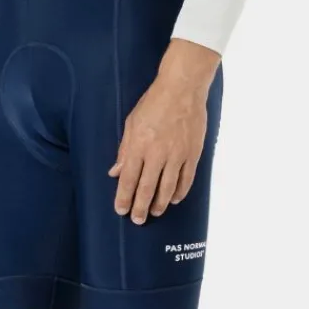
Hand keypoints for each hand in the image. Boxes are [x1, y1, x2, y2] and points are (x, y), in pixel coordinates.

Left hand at [109, 40, 219, 222]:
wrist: (182, 88)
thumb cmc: (154, 102)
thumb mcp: (132, 123)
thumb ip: (124, 149)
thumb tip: (115, 172)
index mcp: (139, 145)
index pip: (128, 179)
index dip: (124, 197)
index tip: (120, 210)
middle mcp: (157, 153)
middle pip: (147, 188)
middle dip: (140, 207)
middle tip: (137, 220)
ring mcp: (177, 154)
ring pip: (167, 187)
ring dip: (159, 203)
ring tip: (154, 212)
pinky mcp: (192, 153)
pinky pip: (186, 179)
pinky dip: (179, 192)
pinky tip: (174, 200)